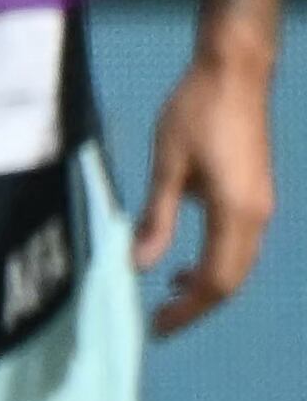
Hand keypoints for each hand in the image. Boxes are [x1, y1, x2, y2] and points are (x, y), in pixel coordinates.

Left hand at [136, 48, 277, 336]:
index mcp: (236, 212)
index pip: (215, 280)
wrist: (235, 73)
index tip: (156, 327)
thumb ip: (156, 218)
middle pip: (232, 280)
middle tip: (159, 322)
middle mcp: (257, 216)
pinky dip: (215, 264)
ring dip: (207, 287)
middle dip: (198, 307)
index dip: (187, 310)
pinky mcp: (256, 195)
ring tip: (168, 298)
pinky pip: (240, 245)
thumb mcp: (167, 165)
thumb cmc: (196, 112)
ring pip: (239, 264)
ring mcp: (262, 206)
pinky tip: (183, 266)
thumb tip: (139, 266)